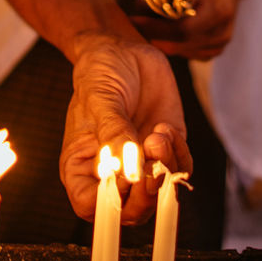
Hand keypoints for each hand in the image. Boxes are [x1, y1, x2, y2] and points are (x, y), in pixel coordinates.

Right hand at [60, 34, 192, 224]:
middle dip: (146, 193)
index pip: (91, 206)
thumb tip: (129, 170)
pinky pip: (179, 168)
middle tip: (152, 162)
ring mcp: (141, 162)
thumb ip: (114, 133)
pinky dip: (178, 154)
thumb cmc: (99, 73)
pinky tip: (164, 127)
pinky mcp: (166, 148)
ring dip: (164, 168)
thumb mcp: (100, 99)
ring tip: (158, 133)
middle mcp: (112, 171)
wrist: (124, 50)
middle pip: (130, 210)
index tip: (125, 178)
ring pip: (159, 193)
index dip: (110, 202)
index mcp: (82, 166)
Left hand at [128, 0, 249, 60]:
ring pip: (180, 51)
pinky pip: (186, 54)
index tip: (133, 19)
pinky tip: (161, 32)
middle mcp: (222, 32)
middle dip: (153, 34)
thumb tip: (136, 6)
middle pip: (179, 43)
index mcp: (219, 10)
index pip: (182, 29)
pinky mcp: (214, 52)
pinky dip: (171, 43)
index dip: (155, 27)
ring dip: (160, 40)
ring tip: (143, 26)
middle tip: (132, 24)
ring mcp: (220, 45)